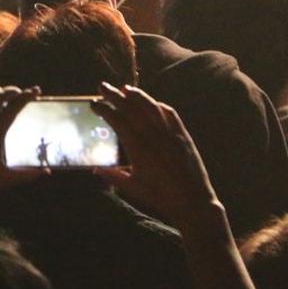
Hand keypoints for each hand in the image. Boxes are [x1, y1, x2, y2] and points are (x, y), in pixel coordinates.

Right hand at [92, 84, 219, 231]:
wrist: (193, 202)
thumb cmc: (160, 197)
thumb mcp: (132, 188)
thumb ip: (112, 176)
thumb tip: (95, 169)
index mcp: (138, 148)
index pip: (117, 121)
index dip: (104, 109)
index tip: (94, 102)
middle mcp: (153, 136)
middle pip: (131, 109)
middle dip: (115, 96)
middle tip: (103, 86)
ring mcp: (170, 134)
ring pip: (150, 107)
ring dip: (137, 96)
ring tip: (125, 88)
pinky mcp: (183, 136)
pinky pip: (170, 114)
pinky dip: (159, 106)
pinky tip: (153, 103)